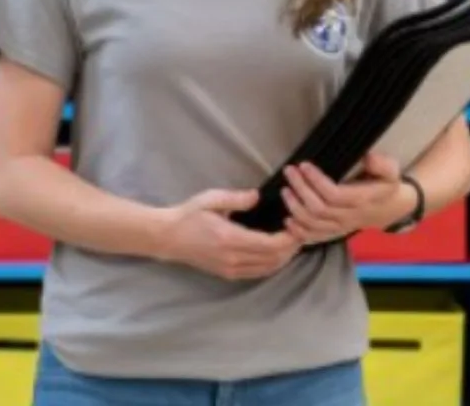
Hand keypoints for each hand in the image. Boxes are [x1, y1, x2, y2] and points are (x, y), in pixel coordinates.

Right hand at [158, 188, 300, 279]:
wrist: (168, 237)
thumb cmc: (189, 215)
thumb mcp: (212, 199)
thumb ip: (237, 198)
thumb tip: (258, 196)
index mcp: (230, 239)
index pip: (270, 245)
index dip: (289, 238)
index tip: (297, 225)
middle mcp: (233, 258)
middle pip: (273, 259)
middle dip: (291, 248)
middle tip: (301, 231)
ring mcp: (230, 269)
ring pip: (268, 269)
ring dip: (284, 258)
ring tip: (292, 241)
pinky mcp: (228, 274)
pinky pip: (257, 273)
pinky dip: (272, 264)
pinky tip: (277, 253)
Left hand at [281, 153, 413, 245]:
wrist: (392, 209)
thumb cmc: (387, 185)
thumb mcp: (392, 171)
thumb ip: (382, 164)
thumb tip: (368, 158)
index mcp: (362, 200)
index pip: (334, 194)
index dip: (316, 181)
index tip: (304, 165)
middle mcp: (349, 217)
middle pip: (318, 209)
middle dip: (300, 189)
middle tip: (289, 172)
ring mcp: (340, 228)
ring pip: (313, 224)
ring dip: (295, 207)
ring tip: (285, 190)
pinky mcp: (334, 234)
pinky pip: (314, 238)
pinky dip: (298, 232)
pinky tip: (287, 220)